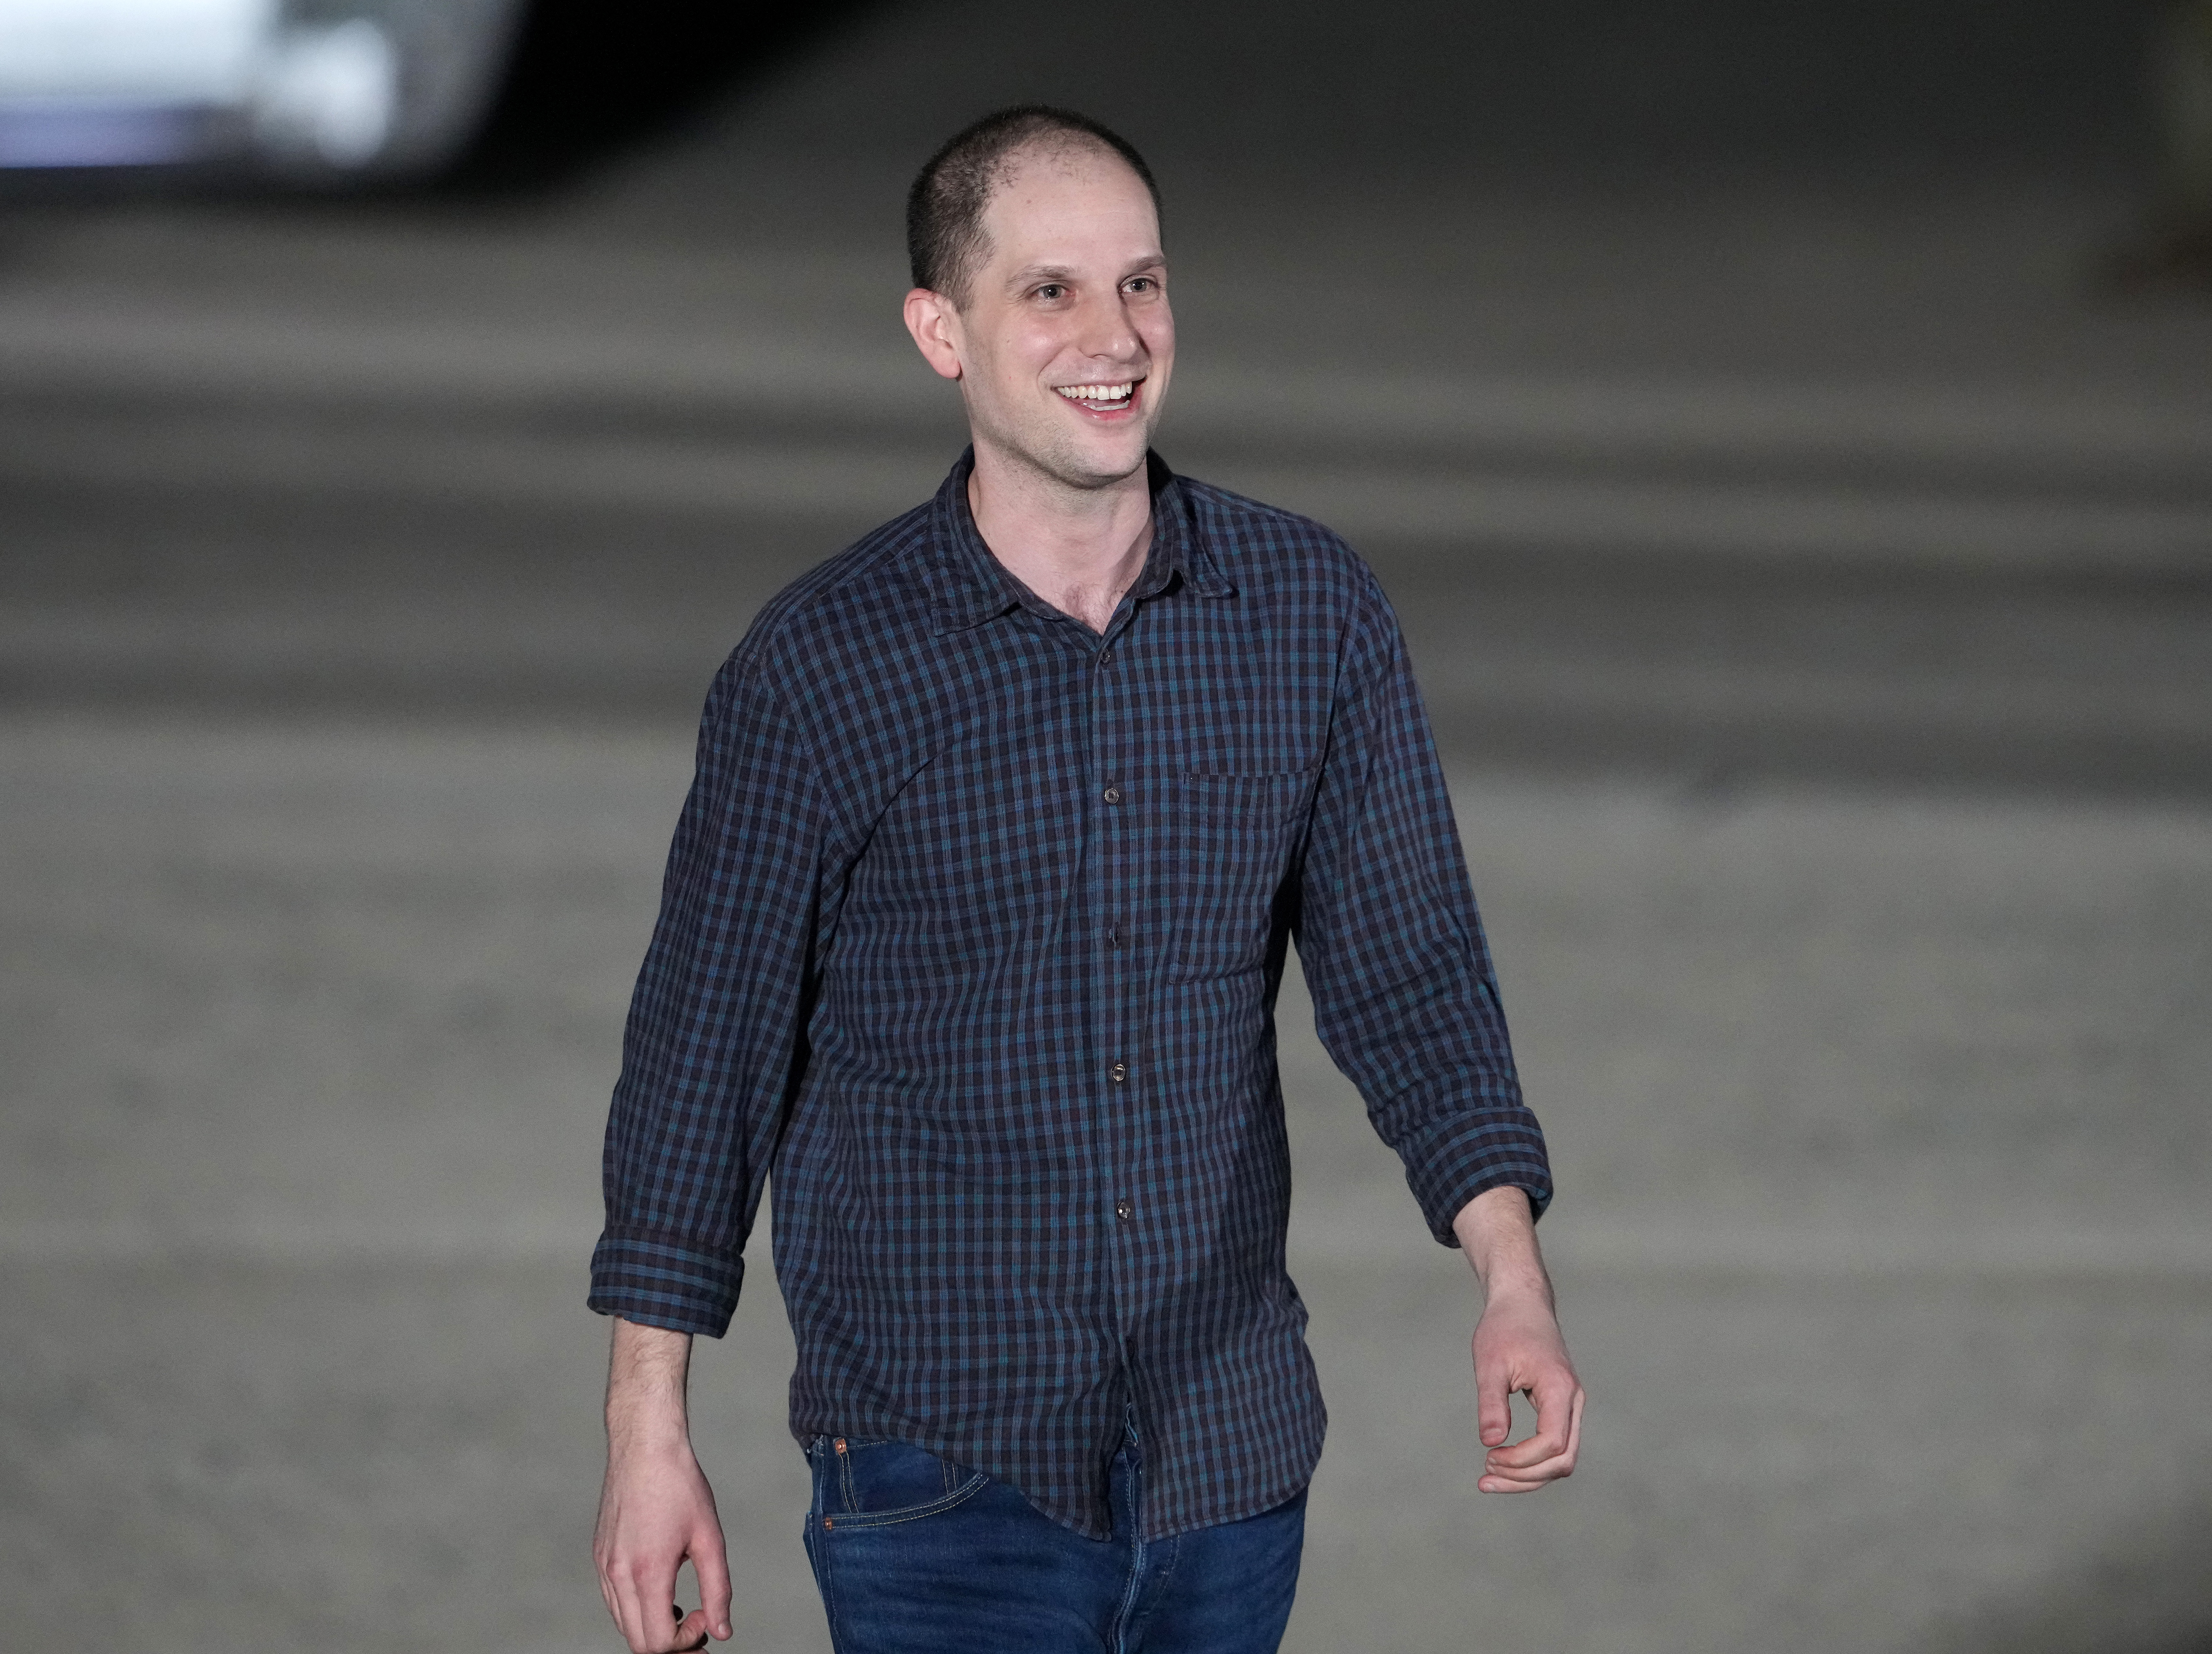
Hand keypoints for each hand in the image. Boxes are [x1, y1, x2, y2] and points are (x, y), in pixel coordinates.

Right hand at [592, 1439, 731, 1651]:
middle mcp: (618, 1574)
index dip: (686, 1643)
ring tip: (683, 1614)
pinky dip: (636, 1610)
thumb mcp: (709, 1538)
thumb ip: (717, 1590)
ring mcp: (604, 1566)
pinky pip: (614, 1601)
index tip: (705, 1619)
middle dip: (671, 1645)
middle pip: (637, 1642)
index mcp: (647, 1572)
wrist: (645, 1447)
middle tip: (698, 1630)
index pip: (657, 1643)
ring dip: (652, 1629)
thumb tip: (722, 1631)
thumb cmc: (680, 1486)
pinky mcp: (600, 1556)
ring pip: (623, 1624)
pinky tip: (661, 1594)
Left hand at [1470, 1283, 1584, 1492]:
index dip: (1522, 1460)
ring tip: (1489, 1477)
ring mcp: (1571, 1405)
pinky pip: (1555, 1446)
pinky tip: (1503, 1464)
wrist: (1523, 1304)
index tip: (1489, 1456)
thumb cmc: (1505, 1327)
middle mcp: (1573, 1401)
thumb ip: (1491, 1403)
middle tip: (1485, 1476)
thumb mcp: (1490, 1363)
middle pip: (1563, 1459)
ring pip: (1562, 1458)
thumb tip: (1490, 1442)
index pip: (1552, 1442)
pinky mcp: (1561, 1408)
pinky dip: (1532, 1462)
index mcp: (1559, 1388)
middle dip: (1525, 1477)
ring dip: (1528, 1476)